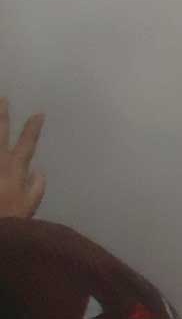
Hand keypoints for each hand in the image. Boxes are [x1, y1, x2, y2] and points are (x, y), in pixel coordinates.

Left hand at [0, 97, 45, 218]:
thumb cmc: (8, 220)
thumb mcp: (29, 207)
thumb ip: (36, 187)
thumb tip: (39, 171)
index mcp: (15, 169)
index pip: (27, 143)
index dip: (33, 128)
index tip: (38, 114)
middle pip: (0, 133)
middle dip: (2, 115)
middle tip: (2, 99)